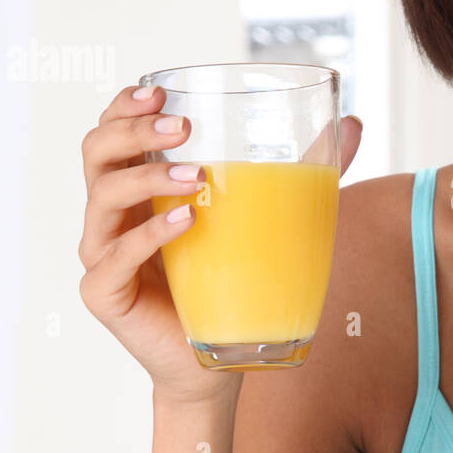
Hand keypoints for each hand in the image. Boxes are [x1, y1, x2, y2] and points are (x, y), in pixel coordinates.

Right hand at [78, 84, 361, 404]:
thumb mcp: (268, 216)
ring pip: (103, 197)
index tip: (161, 92)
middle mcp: (112, 214)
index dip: (125, 106)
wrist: (221, 361)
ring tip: (196, 176)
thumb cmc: (235, 280)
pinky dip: (149, 236)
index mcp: (139, 186)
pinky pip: (115, 258)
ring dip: (148, 177)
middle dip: (133, 130)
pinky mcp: (105, 294)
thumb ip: (304, 169)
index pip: (113, 131)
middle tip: (181, 127)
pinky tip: (185, 221)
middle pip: (96, 153)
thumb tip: (356, 125)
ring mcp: (102, 253)